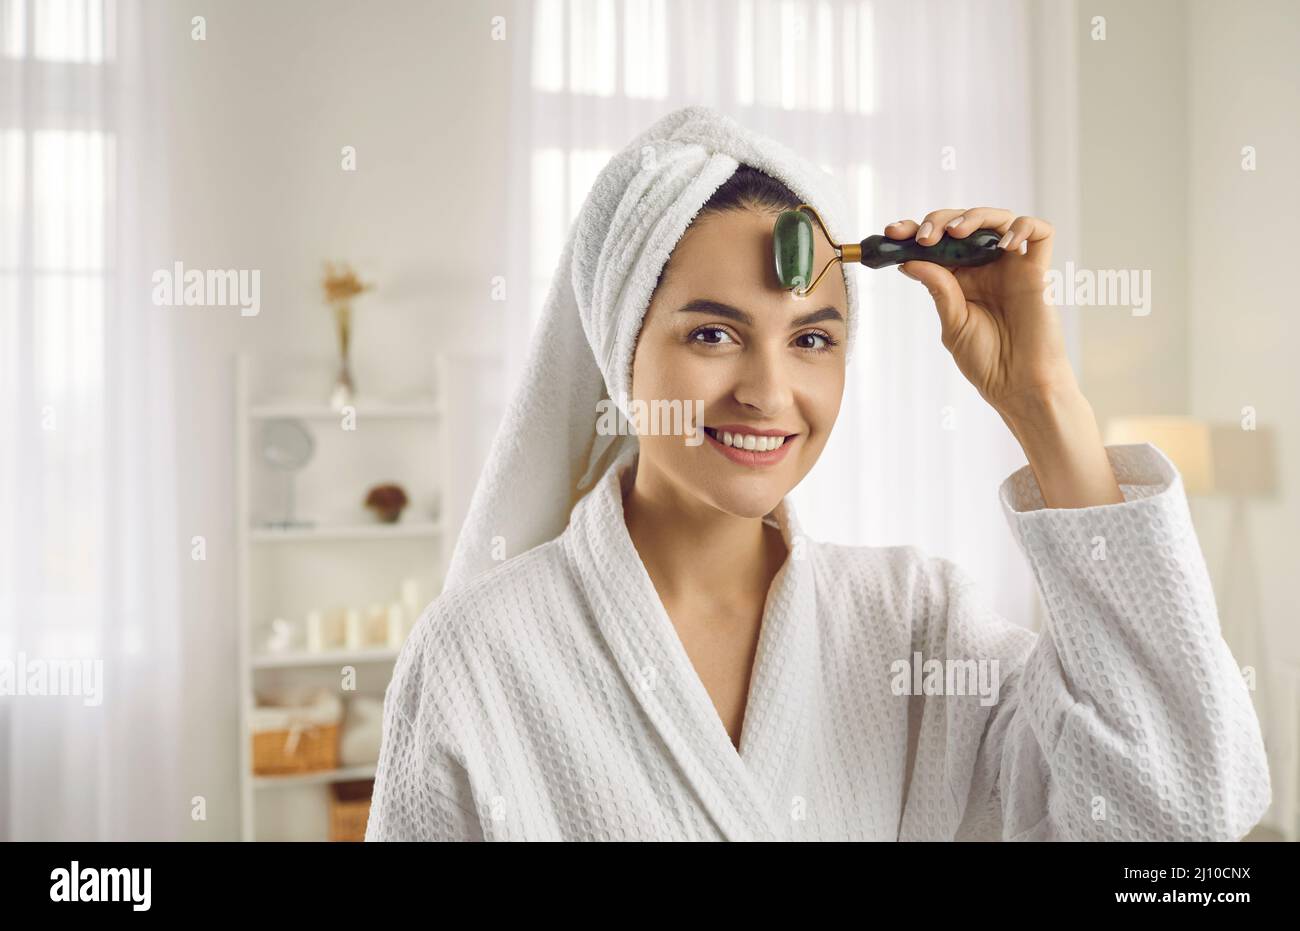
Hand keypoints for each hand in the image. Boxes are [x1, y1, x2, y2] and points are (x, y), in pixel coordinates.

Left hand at [887, 208, 1073, 424]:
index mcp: (960, 277)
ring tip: (956, 232)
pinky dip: (1023, 227)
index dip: (914, 231)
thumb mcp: (953, 323)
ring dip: (975, 216)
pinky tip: (1004, 244)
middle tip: (924, 236)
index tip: (893, 232)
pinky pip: (1040, 233)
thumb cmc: (986, 359)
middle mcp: (986, 267)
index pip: (937, 243)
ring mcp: (1012, 266)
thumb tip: (909, 261)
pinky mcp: (1038, 271)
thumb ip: (938, 289)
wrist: (1017, 385)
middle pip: (965, 223)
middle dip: (939, 220)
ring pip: (999, 219)